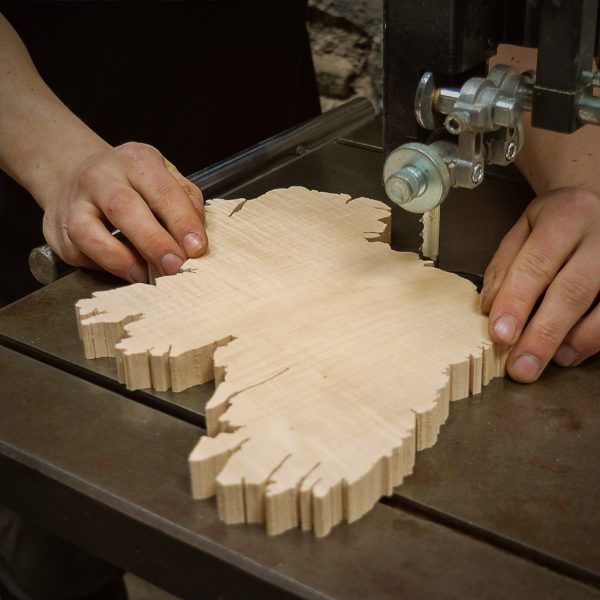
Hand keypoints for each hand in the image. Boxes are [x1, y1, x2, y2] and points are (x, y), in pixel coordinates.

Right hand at [42, 142, 207, 282]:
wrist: (77, 175)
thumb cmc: (133, 184)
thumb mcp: (166, 179)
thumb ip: (186, 205)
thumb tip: (193, 243)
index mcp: (136, 160)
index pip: (162, 190)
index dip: (181, 221)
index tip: (196, 248)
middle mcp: (102, 176)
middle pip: (124, 208)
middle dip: (153, 241)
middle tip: (175, 266)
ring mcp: (75, 202)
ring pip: (90, 233)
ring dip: (123, 260)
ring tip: (148, 276)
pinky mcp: (59, 229)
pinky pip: (81, 253)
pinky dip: (106, 267)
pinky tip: (129, 272)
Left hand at [481, 187, 599, 382]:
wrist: (599, 201)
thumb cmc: (555, 222)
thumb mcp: (523, 230)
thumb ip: (504, 266)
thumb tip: (490, 308)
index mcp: (565, 217)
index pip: (536, 264)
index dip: (516, 302)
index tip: (500, 335)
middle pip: (572, 291)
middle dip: (542, 334)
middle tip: (520, 367)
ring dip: (571, 343)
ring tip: (542, 363)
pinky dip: (593, 342)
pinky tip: (568, 353)